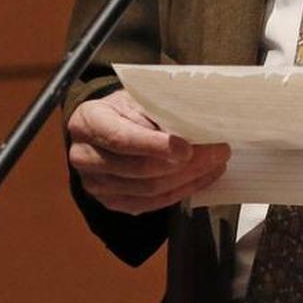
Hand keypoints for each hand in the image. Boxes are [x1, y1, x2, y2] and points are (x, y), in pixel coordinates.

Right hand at [67, 88, 229, 214]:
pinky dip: (180, 192)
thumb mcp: (137, 97)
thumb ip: (158, 110)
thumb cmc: (125, 108)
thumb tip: (196, 124)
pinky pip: (150, 204)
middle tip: (218, 152)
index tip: (187, 148)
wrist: (104, 128)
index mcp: (88, 122)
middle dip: (184, 164)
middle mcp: (85, 156)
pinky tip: (201, 179)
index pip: (121, 138)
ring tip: (216, 164)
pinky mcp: (112, 202)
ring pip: (148, 190)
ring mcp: (96, 184)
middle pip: (139, 169)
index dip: (154, 145)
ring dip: (188, 179)